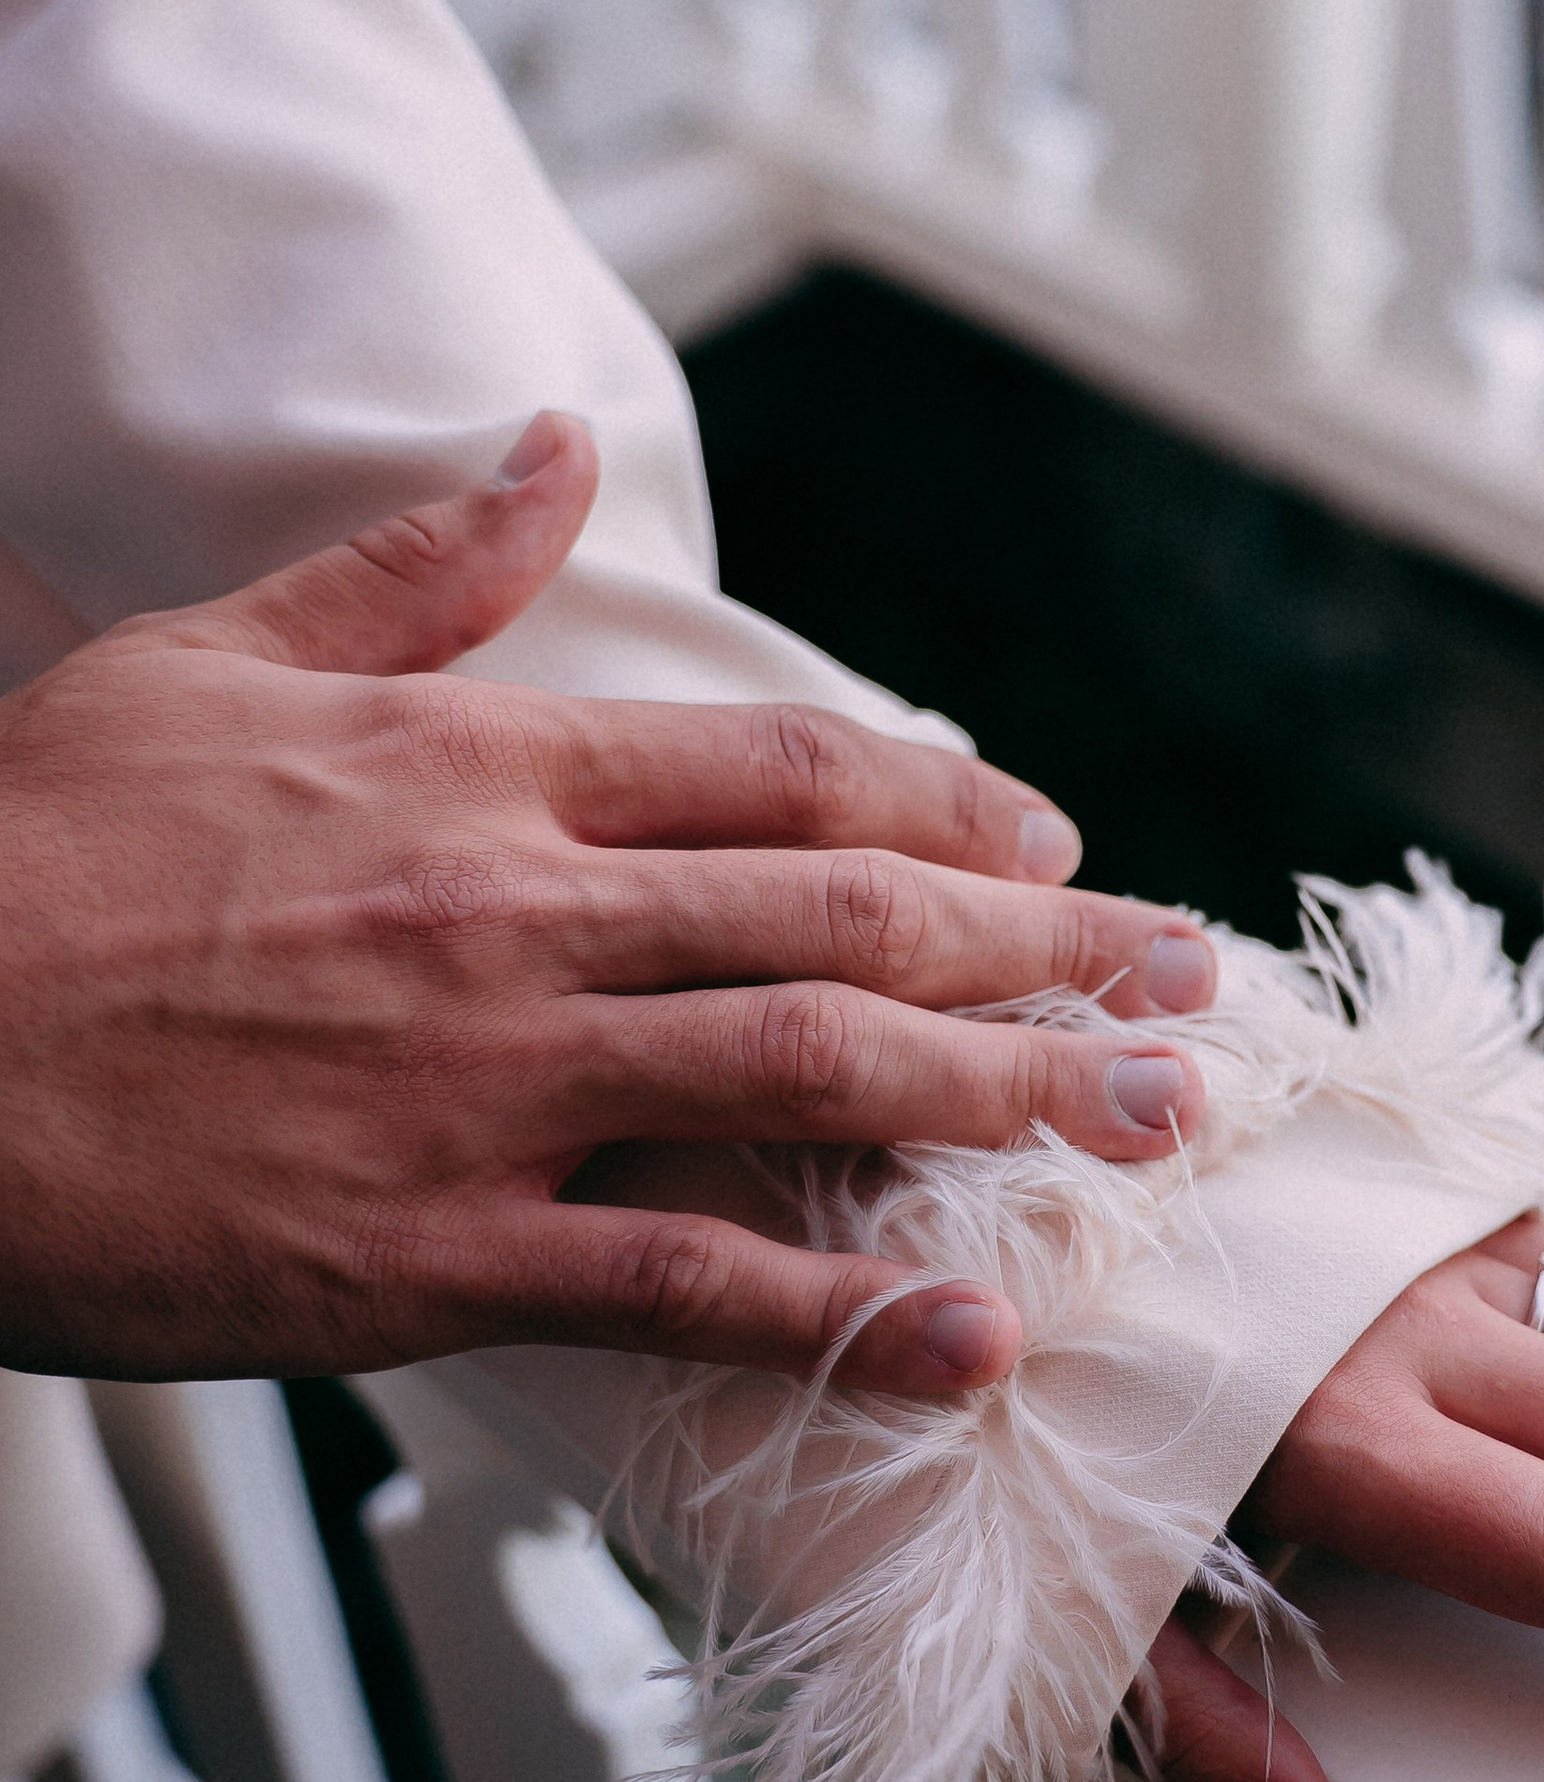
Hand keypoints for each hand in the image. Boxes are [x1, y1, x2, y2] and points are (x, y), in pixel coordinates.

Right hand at [0, 413, 1218, 1384]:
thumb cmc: (19, 849)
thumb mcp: (216, 658)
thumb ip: (411, 566)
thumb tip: (548, 447)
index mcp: (482, 766)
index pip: (781, 770)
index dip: (950, 807)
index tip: (1062, 851)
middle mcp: (521, 911)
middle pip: (849, 916)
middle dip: (1046, 955)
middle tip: (1188, 988)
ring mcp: (486, 1083)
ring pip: (808, 1072)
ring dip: (1005, 1098)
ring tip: (1150, 1124)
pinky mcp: (424, 1250)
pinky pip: (674, 1281)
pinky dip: (832, 1312)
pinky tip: (970, 1335)